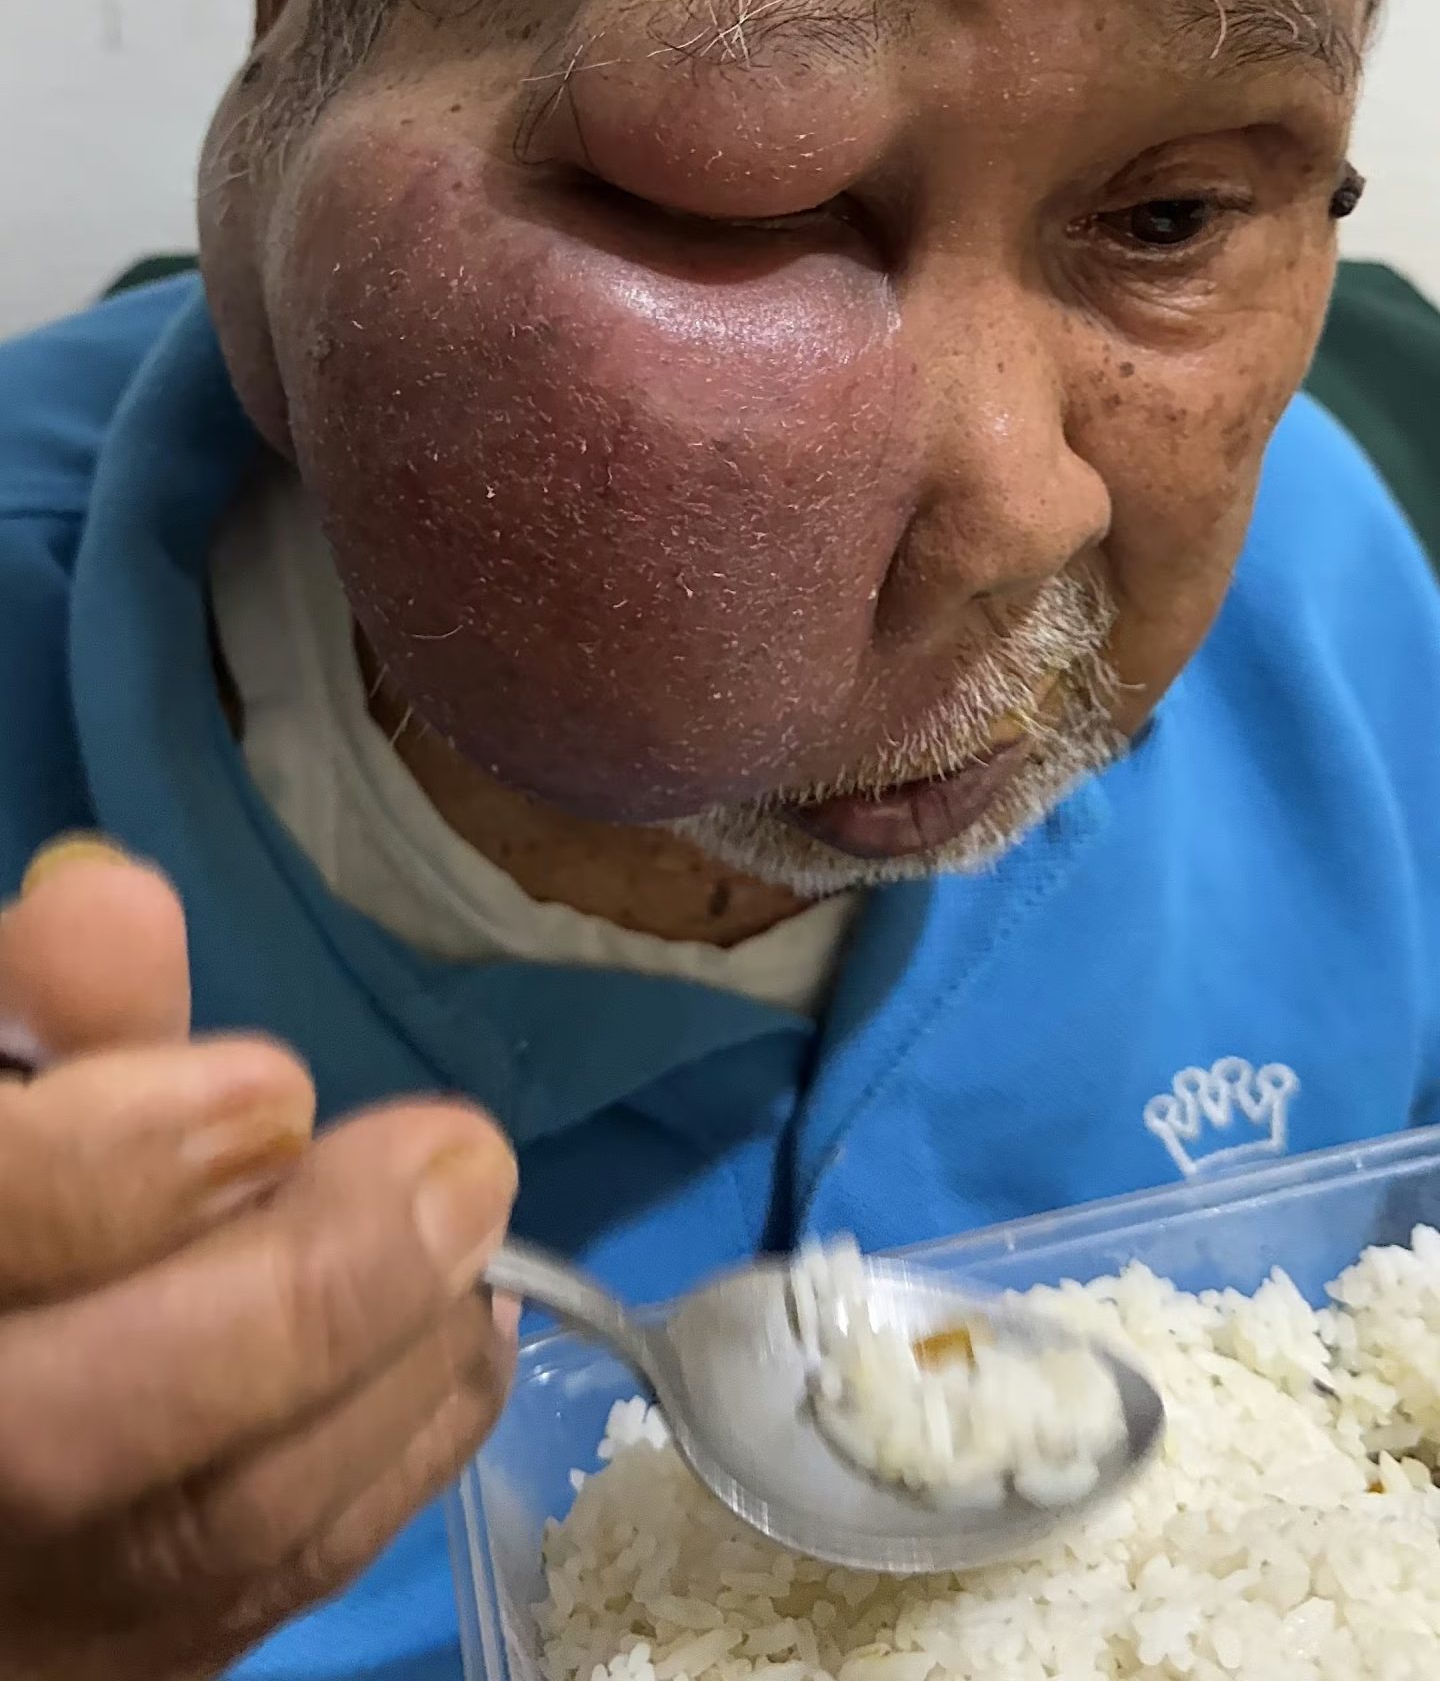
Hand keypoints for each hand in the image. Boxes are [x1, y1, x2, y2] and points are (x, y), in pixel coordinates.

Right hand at [0, 840, 516, 1680]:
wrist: (20, 1404)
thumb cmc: (33, 1206)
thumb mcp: (12, 1095)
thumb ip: (54, 1012)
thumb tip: (118, 902)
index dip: (105, 1169)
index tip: (273, 1084)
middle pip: (63, 1441)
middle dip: (294, 1296)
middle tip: (462, 1160)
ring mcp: (22, 1609)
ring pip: (204, 1534)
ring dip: (383, 1362)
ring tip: (471, 1214)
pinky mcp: (128, 1666)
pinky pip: (279, 1583)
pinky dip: (400, 1442)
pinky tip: (462, 1320)